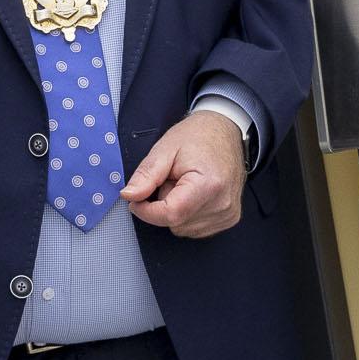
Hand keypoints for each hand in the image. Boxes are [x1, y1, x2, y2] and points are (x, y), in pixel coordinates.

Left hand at [122, 107, 246, 238]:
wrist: (225, 130)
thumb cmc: (198, 136)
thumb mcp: (165, 149)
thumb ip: (146, 175)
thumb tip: (129, 195)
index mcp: (208, 184)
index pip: (170, 214)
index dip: (147, 211)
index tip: (136, 200)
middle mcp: (222, 203)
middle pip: (175, 223)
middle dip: (163, 205)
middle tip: (171, 179)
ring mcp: (228, 213)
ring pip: (183, 228)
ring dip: (176, 210)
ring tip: (184, 184)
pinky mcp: (229, 218)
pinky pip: (195, 228)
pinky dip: (187, 214)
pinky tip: (193, 194)